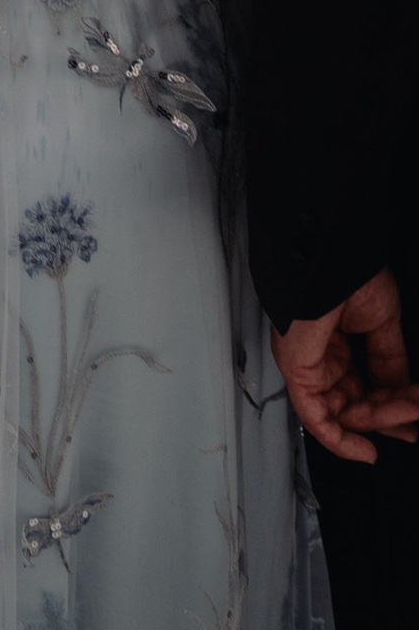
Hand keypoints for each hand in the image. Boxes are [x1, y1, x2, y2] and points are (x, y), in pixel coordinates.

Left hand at [276, 273, 418, 461]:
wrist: (330, 254)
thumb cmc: (348, 271)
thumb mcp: (382, 324)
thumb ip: (389, 364)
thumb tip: (398, 395)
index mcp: (338, 342)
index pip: (365, 388)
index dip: (392, 406)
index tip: (415, 416)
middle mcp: (321, 355)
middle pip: (356, 405)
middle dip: (389, 418)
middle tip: (415, 419)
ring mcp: (308, 363)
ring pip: (342, 415)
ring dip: (378, 423)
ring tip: (406, 418)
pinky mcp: (297, 370)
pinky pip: (315, 418)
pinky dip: (340, 441)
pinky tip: (366, 450)